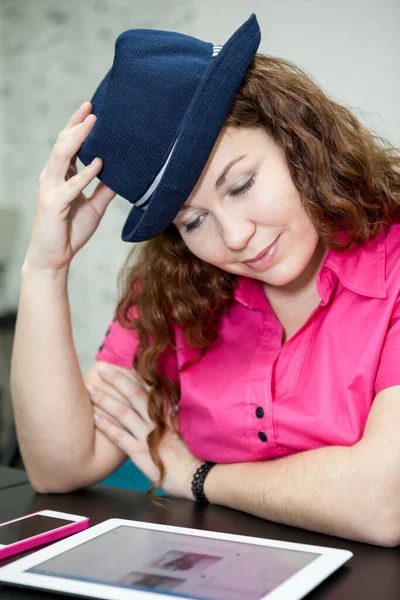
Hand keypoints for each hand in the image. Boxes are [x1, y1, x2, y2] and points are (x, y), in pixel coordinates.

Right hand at [25, 101, 115, 271]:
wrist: (55, 257)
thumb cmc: (71, 230)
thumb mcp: (94, 207)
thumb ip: (105, 189)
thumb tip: (123, 175)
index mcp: (61, 176)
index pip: (69, 145)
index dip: (78, 126)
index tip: (92, 108)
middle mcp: (52, 177)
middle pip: (63, 144)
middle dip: (77, 124)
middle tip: (92, 107)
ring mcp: (50, 189)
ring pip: (62, 157)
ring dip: (78, 139)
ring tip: (92, 123)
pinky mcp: (53, 204)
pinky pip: (71, 186)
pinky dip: (84, 173)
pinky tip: (98, 163)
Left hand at [88, 364, 201, 498]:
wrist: (199, 477)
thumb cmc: (194, 455)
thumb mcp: (185, 428)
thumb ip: (171, 415)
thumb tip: (163, 404)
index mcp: (169, 412)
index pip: (150, 389)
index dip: (135, 375)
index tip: (123, 363)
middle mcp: (157, 420)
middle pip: (134, 394)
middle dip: (117, 380)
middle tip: (101, 367)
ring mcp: (148, 435)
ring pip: (123, 412)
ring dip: (105, 399)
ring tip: (90, 389)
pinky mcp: (140, 452)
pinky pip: (119, 437)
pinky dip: (106, 426)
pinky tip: (94, 417)